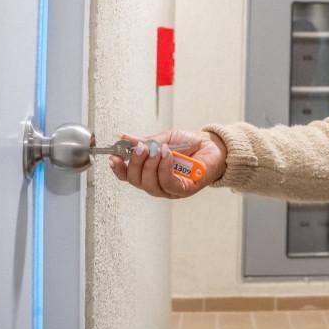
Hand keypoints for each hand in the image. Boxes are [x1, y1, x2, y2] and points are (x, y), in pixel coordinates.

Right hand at [108, 129, 226, 198]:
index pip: (128, 176)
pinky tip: (167, 155)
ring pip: (151, 184)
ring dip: (151, 165)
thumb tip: (125, 139)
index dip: (119, 168)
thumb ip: (146, 141)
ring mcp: (170, 189)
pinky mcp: (184, 190)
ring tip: (157, 149)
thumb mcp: (165, 138)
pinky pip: (169, 183)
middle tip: (141, 148)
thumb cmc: (191, 144)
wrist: (214, 145)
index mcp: (150, 172)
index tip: (113, 156)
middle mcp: (158, 184)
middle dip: (136, 163)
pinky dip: (165, 168)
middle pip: (137, 181)